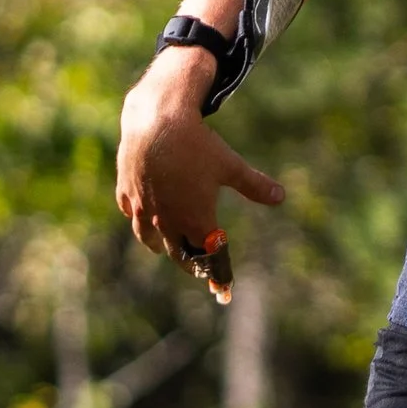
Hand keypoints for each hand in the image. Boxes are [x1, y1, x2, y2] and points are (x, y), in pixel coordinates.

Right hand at [115, 57, 286, 270]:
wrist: (156, 122)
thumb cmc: (198, 145)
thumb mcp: (230, 165)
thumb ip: (255, 185)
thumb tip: (281, 197)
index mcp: (195, 221)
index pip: (207, 256)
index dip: (216, 270)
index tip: (221, 285)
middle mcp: (166, 220)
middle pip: (177, 252)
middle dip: (189, 262)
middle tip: (198, 267)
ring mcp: (142, 207)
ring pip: (147, 236)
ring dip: (159, 244)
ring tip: (165, 246)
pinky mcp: (126, 191)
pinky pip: (129, 211)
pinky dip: (137, 216)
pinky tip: (139, 213)